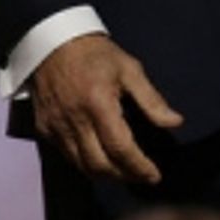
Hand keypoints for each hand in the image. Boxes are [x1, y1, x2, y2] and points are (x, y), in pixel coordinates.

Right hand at [31, 34, 180, 183]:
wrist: (52, 43)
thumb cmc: (95, 54)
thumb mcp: (129, 69)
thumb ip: (151, 100)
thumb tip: (174, 122)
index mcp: (99, 103)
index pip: (121, 149)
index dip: (140, 167)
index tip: (154, 175)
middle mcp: (75, 120)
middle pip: (100, 165)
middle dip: (124, 176)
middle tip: (142, 176)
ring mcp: (56, 127)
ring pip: (82, 166)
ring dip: (106, 175)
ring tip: (125, 172)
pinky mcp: (44, 129)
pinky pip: (67, 157)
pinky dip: (86, 164)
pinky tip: (101, 159)